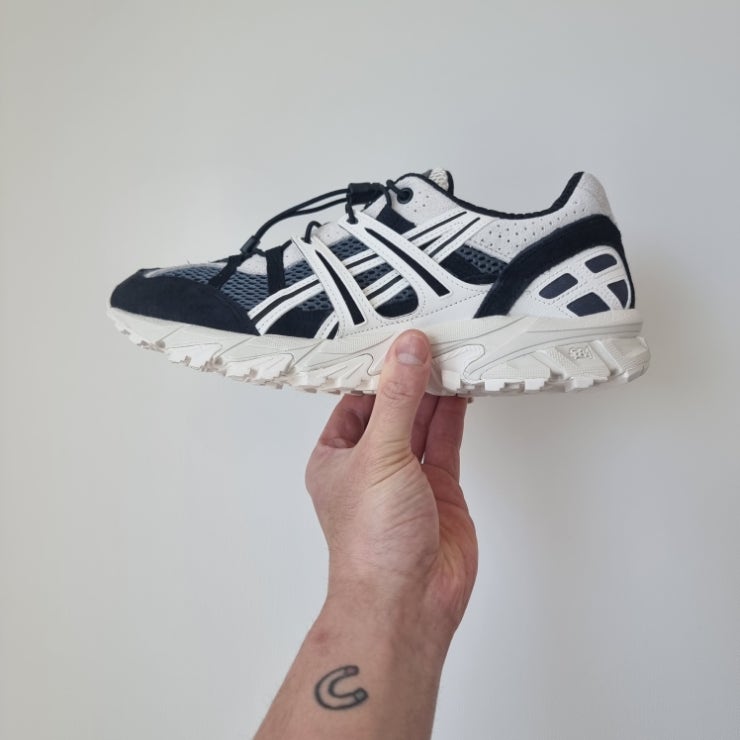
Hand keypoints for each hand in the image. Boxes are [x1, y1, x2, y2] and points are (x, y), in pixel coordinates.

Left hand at [306, 330, 477, 642]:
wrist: (408, 601)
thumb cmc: (372, 544)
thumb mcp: (379, 454)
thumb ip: (397, 398)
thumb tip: (406, 351)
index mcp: (337, 456)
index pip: (355, 398)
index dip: (376, 368)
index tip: (397, 338)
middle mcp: (370, 465)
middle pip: (391, 406)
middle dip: (409, 376)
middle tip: (430, 342)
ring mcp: (406, 477)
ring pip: (421, 421)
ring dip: (435, 392)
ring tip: (450, 357)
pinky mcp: (439, 489)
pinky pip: (446, 442)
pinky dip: (454, 416)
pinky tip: (461, 392)